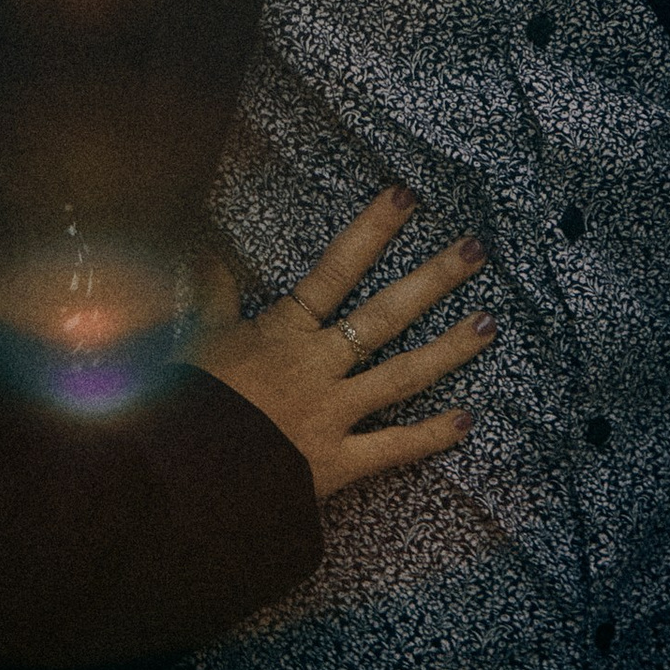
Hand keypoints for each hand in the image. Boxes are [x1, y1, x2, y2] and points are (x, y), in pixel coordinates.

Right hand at [192, 187, 489, 500]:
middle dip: (432, 279)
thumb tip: (205, 247)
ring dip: (448, 349)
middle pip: (384, 314)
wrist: (181, 472)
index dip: (371, 231)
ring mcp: (332, 413)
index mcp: (283, 331)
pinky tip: (467, 421)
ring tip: (489, 323)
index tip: (405, 197)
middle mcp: (316, 365)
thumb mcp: (195, 338)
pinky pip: (392, 448)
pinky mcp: (337, 462)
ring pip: (401, 375)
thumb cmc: (187, 402)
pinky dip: (430, 436)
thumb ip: (210, 294)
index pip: (335, 269)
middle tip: (474, 250)